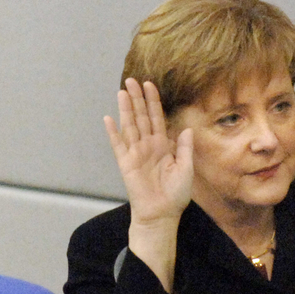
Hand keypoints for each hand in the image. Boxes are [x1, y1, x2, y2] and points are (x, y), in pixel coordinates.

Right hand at [105, 79, 193, 290]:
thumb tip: (185, 128)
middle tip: (132, 80)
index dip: (154, 101)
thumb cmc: (176, 194)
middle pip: (141, 117)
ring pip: (130, 126)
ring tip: (122, 91)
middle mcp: (148, 145)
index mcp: (163, 145)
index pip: (157, 118)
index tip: (150, 84)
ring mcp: (136, 153)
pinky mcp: (126, 163)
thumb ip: (184, 148)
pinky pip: (118, 145)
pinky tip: (108, 118)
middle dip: (137, 98)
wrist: (163, 214)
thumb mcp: (186, 169)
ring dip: (126, 108)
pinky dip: (113, 132)